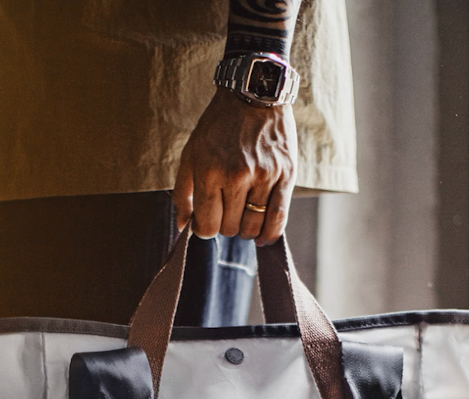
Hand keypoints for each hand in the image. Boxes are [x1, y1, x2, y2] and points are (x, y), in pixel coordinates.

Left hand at [173, 87, 296, 245]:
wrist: (254, 94)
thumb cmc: (218, 126)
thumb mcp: (191, 154)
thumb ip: (183, 193)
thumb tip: (183, 228)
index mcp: (210, 172)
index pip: (207, 226)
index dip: (205, 229)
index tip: (207, 221)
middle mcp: (237, 176)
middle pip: (230, 229)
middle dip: (225, 225)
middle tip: (227, 210)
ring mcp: (263, 176)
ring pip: (253, 227)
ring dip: (246, 229)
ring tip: (244, 216)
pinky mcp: (285, 175)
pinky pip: (278, 218)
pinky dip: (270, 233)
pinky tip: (263, 235)